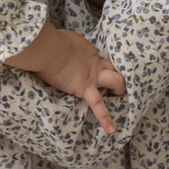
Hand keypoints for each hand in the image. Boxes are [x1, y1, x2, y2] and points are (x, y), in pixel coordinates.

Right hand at [9, 23, 125, 134]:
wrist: (49, 50)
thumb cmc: (50, 42)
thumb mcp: (61, 39)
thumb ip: (63, 46)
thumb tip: (54, 45)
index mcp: (88, 51)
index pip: (99, 60)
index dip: (100, 65)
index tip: (95, 69)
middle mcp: (95, 63)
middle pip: (113, 68)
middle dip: (116, 74)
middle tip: (113, 83)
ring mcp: (92, 77)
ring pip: (115, 81)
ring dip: (118, 89)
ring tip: (117, 97)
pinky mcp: (84, 89)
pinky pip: (98, 105)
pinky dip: (105, 118)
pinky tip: (111, 129)